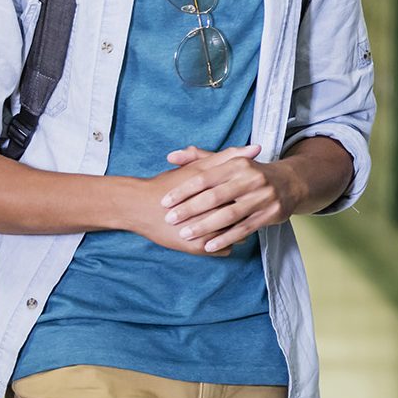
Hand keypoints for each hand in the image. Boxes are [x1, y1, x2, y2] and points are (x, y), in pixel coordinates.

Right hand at [120, 155, 258, 256]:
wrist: (140, 206)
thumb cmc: (170, 183)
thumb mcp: (199, 167)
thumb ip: (228, 157)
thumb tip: (256, 148)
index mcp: (217, 195)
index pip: (246, 198)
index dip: (250, 194)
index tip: (250, 191)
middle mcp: (213, 217)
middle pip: (243, 218)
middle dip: (246, 213)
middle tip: (244, 207)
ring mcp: (207, 235)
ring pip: (236, 236)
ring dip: (238, 229)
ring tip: (234, 220)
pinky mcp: (199, 250)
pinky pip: (225, 249)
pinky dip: (225, 242)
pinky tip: (221, 233)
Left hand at [147, 144, 304, 253]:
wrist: (291, 183)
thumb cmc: (250, 174)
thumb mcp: (229, 162)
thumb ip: (200, 159)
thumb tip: (170, 156)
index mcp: (238, 164)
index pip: (205, 177)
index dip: (184, 190)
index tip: (165, 201)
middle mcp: (252, 178)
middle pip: (215, 196)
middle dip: (190, 209)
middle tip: (170, 219)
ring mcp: (263, 197)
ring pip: (229, 214)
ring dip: (205, 226)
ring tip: (185, 234)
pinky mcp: (271, 213)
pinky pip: (244, 228)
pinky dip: (225, 238)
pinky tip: (209, 246)